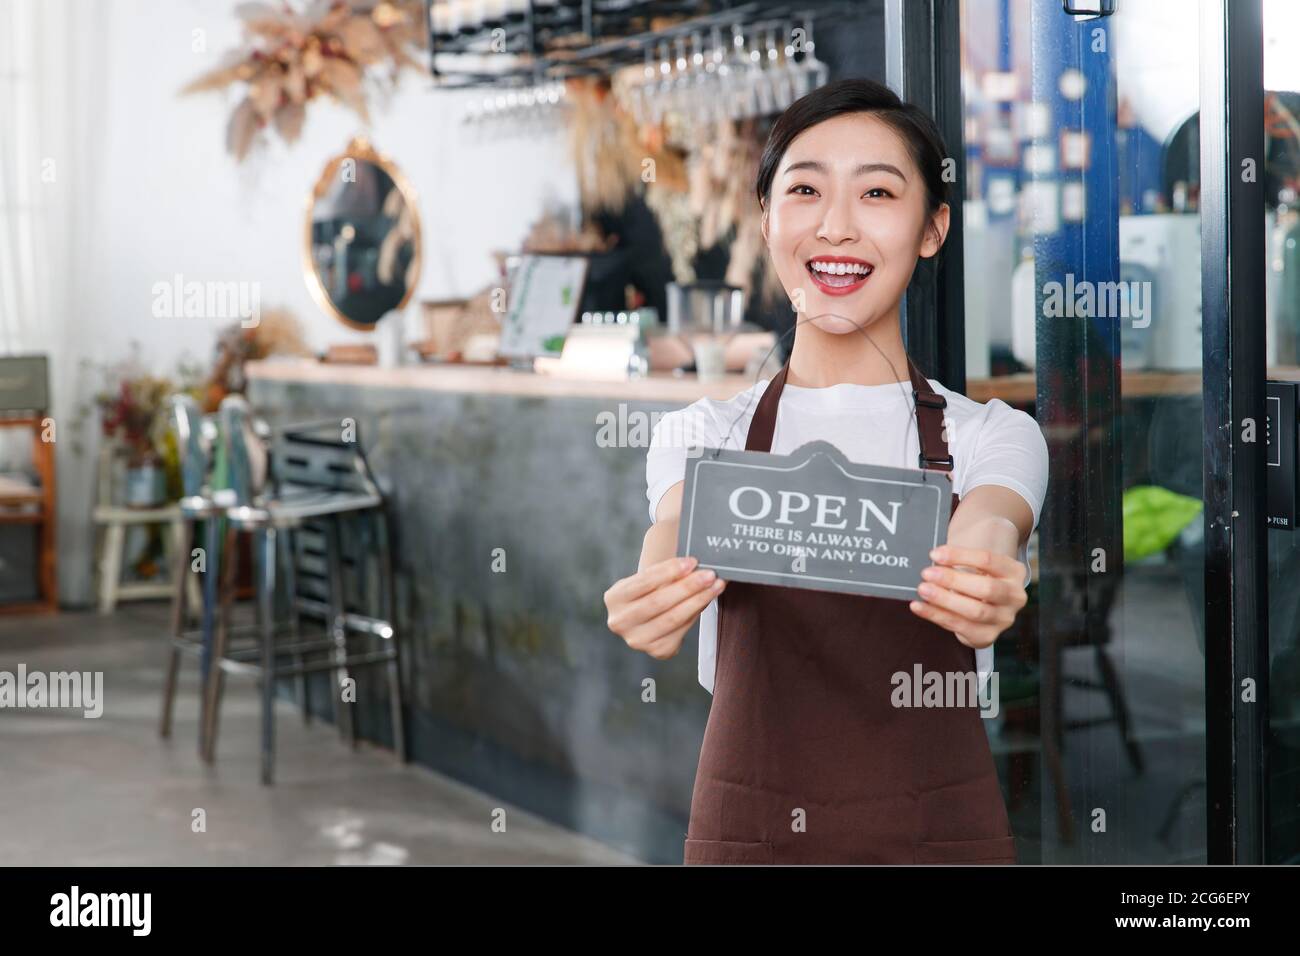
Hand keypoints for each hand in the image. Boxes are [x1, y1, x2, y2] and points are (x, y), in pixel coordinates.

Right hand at [604, 556, 726, 659]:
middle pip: (658, 602)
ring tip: (715, 585)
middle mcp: (620, 622)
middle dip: (687, 587)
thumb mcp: (650, 578)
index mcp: (614, 598)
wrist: (649, 615)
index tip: (692, 562)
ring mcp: (637, 640)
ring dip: (698, 600)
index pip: (644, 581)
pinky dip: (696, 613)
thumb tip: (695, 564)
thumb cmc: (651, 590)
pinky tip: (707, 600)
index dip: (669, 571)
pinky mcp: (657, 651)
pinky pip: (681, 630)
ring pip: (672, 618)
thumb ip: (667, 571)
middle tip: (709, 574)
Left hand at [908, 544, 1027, 648]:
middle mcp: (1014, 596)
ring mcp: (1004, 619)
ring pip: (975, 611)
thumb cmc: (976, 579)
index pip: (988, 560)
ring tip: (923, 589)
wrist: (985, 606)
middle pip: (986, 588)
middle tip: (927, 574)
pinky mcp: (988, 636)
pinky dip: (936, 615)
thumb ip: (957, 562)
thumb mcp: (975, 566)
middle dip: (953, 580)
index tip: (935, 554)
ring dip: (945, 600)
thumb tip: (932, 559)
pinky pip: (960, 627)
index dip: (959, 556)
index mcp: (1014, 571)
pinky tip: (919, 606)